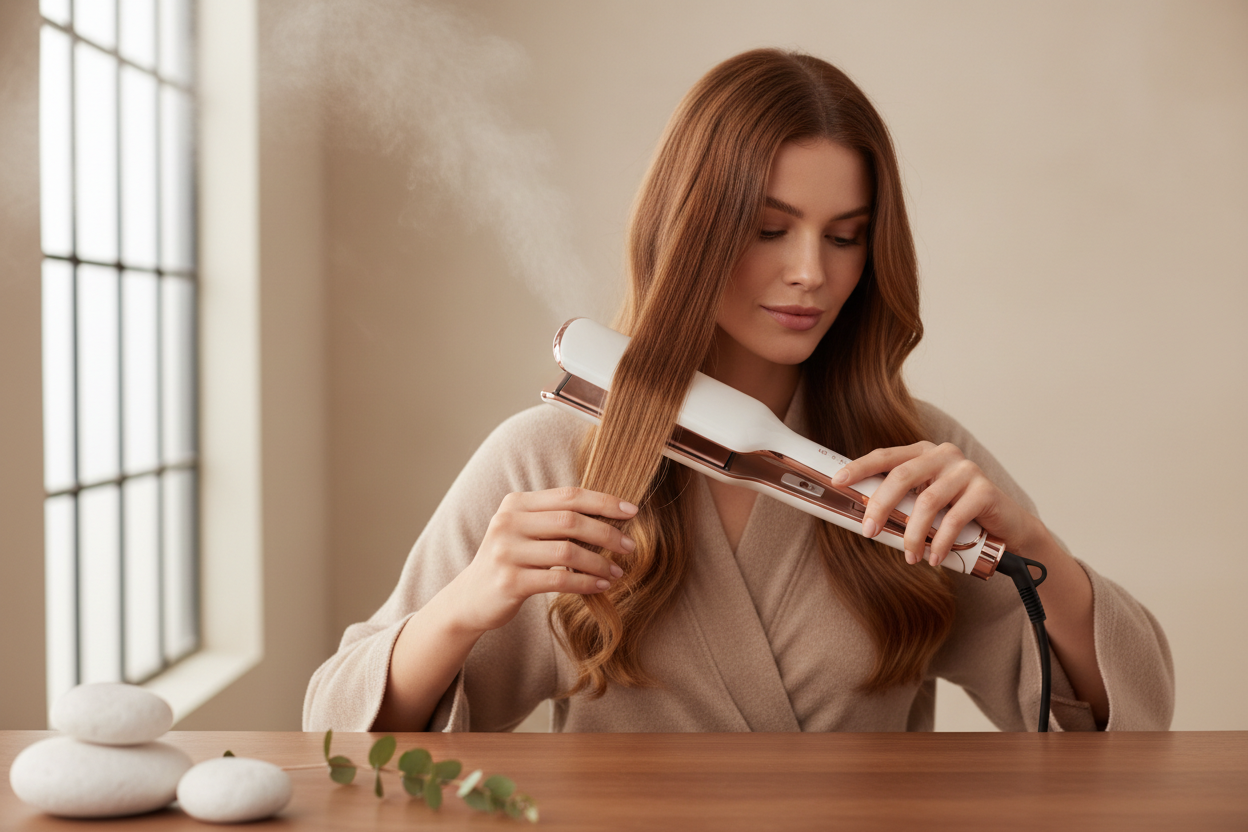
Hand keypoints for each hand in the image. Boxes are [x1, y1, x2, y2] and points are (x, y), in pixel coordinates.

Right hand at [445, 487, 637, 634]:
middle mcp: (508, 522)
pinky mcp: (510, 581)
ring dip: (600, 563)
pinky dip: (586, 583)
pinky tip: (601, 587)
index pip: (569, 495)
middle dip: (607, 533)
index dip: (604, 501)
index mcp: (516, 504)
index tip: (632, 511)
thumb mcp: (525, 532)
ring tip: (617, 572)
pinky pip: (559, 579)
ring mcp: (507, 551)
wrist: (469, 599)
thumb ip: (555, 520)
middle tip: (629, 546)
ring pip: (568, 551)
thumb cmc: (509, 562)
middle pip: (571, 520)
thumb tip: (609, 516)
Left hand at [832, 441, 1040, 566]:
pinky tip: (934, 558)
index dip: (860, 467)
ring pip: (927, 502)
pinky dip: (940, 543)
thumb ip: (902, 503)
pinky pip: (954, 518)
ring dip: (913, 534)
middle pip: (902, 476)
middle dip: (880, 506)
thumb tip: (864, 520)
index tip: (838, 481)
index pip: (886, 456)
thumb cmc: (959, 516)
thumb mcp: (926, 504)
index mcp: (923, 453)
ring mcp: (966, 470)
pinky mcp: (985, 490)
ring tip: (910, 557)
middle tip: (869, 531)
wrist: (1008, 529)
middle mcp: (944, 455)